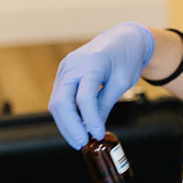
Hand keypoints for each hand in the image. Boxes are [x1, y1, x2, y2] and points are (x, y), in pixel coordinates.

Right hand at [48, 22, 153, 147]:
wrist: (121, 39)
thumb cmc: (125, 58)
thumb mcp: (122, 82)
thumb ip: (106, 103)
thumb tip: (95, 127)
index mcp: (92, 63)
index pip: (84, 97)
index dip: (90, 119)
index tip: (97, 134)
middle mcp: (73, 65)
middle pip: (62, 101)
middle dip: (70, 126)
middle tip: (81, 143)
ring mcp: (65, 68)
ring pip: (56, 102)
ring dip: (65, 124)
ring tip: (79, 139)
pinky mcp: (63, 74)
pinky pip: (59, 98)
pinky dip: (66, 114)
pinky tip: (76, 126)